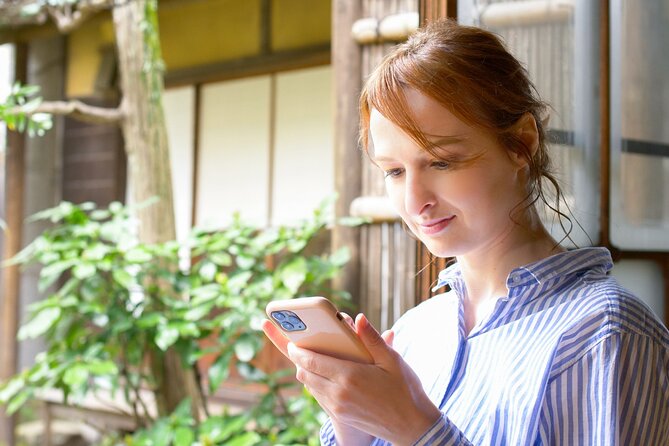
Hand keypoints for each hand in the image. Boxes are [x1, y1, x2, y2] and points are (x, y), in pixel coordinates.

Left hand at [264, 314, 439, 444]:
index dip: (297, 350)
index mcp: (350, 376)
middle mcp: (339, 393)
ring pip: (310, 387)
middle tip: (296, 345)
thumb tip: (358, 318)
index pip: (312, 361)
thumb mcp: (392, 360)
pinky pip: (319, 397)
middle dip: (298, 360)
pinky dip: (316, 384)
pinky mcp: (341, 416)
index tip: (291, 340)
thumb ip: (372, 338)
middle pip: (305, 374)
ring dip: (306, 372)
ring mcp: (338, 407)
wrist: (412, 426)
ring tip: (308, 358)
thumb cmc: (405, 390)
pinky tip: (323, 375)